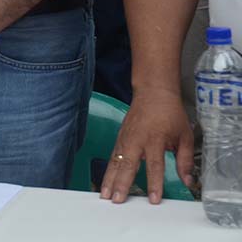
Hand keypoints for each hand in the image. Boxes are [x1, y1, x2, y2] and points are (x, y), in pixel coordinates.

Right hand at [99, 87, 193, 203]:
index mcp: (155, 139)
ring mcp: (125, 138)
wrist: (153, 92)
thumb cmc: (170, 113)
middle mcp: (137, 140)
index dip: (154, 183)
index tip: (153, 199)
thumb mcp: (185, 135)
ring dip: (109, 179)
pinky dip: (108, 170)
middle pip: (128, 165)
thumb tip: (188, 180)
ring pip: (115, 162)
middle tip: (117, 200)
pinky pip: (112, 156)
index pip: (154, 165)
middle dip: (122, 184)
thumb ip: (185, 160)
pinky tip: (105, 181)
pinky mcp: (119, 138)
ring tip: (105, 195)